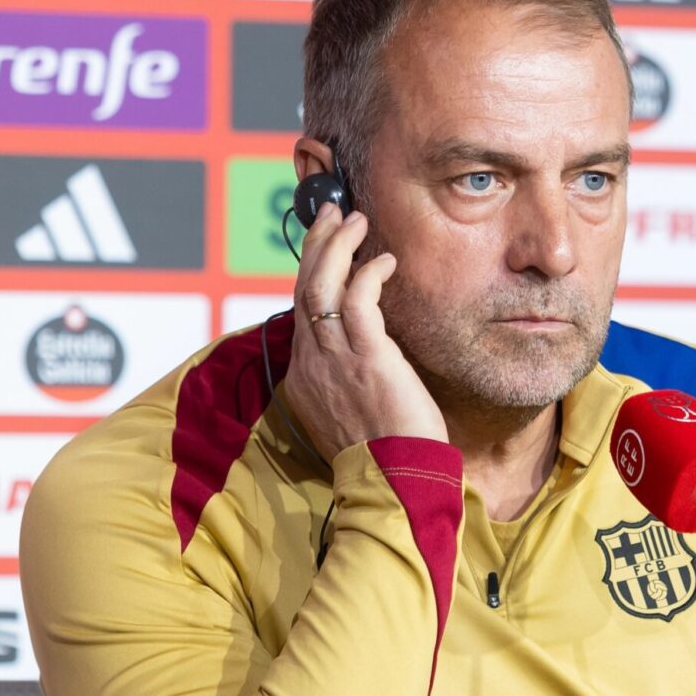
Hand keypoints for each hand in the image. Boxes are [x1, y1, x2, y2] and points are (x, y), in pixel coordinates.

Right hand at [282, 203, 448, 463]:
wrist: (392, 482)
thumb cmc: (384, 454)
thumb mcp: (353, 412)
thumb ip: (349, 378)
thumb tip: (366, 355)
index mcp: (306, 376)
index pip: (302, 310)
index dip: (312, 272)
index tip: (327, 246)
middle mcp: (311, 362)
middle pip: (303, 288)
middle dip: (316, 245)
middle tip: (331, 213)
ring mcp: (334, 358)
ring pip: (320, 285)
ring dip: (336, 246)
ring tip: (354, 219)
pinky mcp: (365, 356)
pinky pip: (357, 300)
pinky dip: (367, 273)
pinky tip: (385, 260)